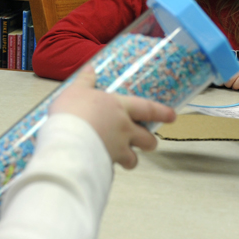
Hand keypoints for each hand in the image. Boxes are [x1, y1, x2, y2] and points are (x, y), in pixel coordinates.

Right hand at [49, 69, 176, 168]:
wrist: (66, 142)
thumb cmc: (72, 113)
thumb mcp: (76, 91)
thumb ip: (85, 80)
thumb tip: (90, 68)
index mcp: (120, 108)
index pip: (147, 109)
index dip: (162, 112)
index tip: (172, 116)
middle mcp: (124, 129)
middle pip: (147, 139)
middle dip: (150, 142)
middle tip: (150, 143)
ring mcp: (117, 149)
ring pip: (133, 159)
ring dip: (131, 159)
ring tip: (125, 159)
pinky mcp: (107, 165)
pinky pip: (113, 169)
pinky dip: (110, 168)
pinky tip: (102, 166)